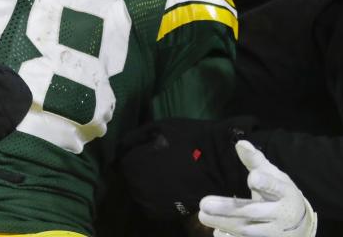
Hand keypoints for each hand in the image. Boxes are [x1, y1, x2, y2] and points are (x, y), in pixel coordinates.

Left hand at [119, 117, 254, 219]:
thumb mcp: (158, 128)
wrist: (221, 163)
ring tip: (166, 172)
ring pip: (140, 191)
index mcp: (132, 164)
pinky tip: (172, 184)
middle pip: (130, 177)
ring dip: (147, 182)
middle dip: (139, 168)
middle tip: (158, 160)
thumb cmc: (188, 140)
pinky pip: (153, 203)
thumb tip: (121, 148)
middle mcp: (135, 187)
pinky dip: (157, 194)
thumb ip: (134, 138)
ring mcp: (150, 204)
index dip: (134, 153)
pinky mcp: (165, 215)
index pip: (122, 160)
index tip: (146, 149)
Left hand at [199, 141, 316, 236]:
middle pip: (253, 212)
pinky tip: (215, 231)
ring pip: (247, 230)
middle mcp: (280, 214)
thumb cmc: (281, 195)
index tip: (252, 178)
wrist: (301, 225)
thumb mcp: (274, 176)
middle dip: (229, 208)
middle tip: (205, 203)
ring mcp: (273, 232)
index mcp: (285, 194)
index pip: (275, 188)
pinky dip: (230, 236)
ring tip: (203, 215)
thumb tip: (240, 143)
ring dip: (224, 223)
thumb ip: (256, 161)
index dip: (265, 183)